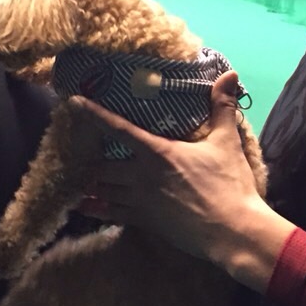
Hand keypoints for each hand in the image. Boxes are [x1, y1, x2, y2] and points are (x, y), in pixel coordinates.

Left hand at [71, 70, 291, 288]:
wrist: (232, 232)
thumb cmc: (229, 185)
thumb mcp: (226, 142)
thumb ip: (222, 107)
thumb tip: (230, 73)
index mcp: (157, 152)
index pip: (118, 128)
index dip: (94, 114)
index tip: (74, 102)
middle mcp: (141, 176)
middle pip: (101, 166)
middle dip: (89, 159)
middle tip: (78, 150)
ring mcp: (140, 201)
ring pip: (102, 191)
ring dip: (90, 184)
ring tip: (77, 177)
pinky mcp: (145, 222)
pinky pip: (111, 214)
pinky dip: (96, 210)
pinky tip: (84, 207)